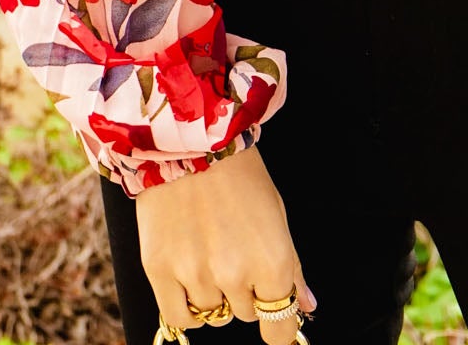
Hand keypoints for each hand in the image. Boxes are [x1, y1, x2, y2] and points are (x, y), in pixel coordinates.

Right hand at [136, 143, 316, 339]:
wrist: (189, 141)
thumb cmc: (239, 175)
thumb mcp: (277, 214)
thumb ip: (292, 267)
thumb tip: (306, 305)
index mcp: (271, 260)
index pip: (279, 326)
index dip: (279, 325)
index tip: (276, 318)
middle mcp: (235, 275)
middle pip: (246, 313)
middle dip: (245, 290)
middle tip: (235, 249)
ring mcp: (196, 276)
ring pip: (213, 314)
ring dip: (215, 292)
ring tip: (209, 248)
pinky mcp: (160, 272)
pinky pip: (179, 317)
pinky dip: (187, 306)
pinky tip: (189, 276)